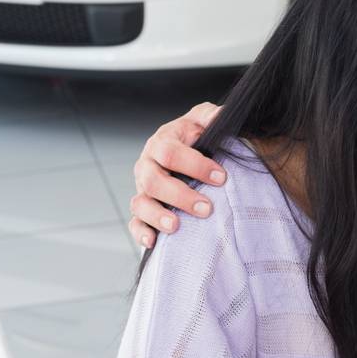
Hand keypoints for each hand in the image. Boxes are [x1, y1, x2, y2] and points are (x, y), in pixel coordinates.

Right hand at [128, 101, 225, 247]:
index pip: (170, 153)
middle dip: (180, 196)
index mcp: (163, 142)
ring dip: (157, 216)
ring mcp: (143, 188)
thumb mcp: (204, 120)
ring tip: (177, 226)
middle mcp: (148, 165)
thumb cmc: (199, 137)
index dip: (194, 165)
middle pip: (153, 181)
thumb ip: (212, 115)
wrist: (188, 152)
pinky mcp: (143, 209)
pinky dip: (141, 233)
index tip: (221, 177)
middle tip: (207, 208)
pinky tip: (153, 242)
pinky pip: (135, 223)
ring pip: (140, 203)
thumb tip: (221, 115)